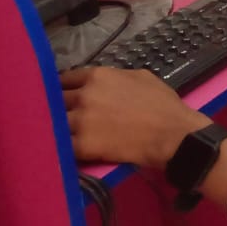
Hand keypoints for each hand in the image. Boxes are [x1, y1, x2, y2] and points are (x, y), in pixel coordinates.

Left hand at [62, 67, 210, 169]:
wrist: (172, 134)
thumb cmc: (162, 104)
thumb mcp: (141, 77)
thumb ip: (115, 77)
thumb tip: (102, 83)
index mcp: (98, 76)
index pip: (65, 79)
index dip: (63, 87)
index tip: (64, 95)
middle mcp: (84, 95)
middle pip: (55, 100)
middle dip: (59, 107)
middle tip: (64, 115)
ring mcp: (81, 121)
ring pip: (54, 123)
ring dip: (58, 128)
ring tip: (63, 133)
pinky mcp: (82, 145)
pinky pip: (61, 145)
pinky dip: (62, 147)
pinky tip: (68, 148)